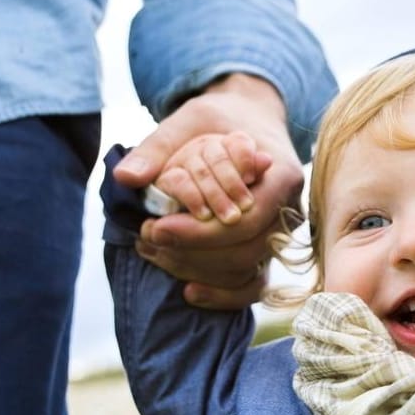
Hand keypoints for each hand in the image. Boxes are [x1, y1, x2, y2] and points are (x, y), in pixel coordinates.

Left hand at [112, 73, 303, 308]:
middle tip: (148, 238)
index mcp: (281, 175)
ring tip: (155, 252)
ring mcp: (280, 235)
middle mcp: (289, 210)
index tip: (157, 227)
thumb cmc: (220, 120)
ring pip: (246, 271)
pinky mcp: (268, 252)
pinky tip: (189, 290)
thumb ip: (158, 147)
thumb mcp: (189, 120)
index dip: (200, 232)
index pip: (247, 219)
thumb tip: (125, 177)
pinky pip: (252, 286)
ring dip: (196, 268)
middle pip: (246, 251)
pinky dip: (222, 295)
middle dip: (193, 251)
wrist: (247, 122)